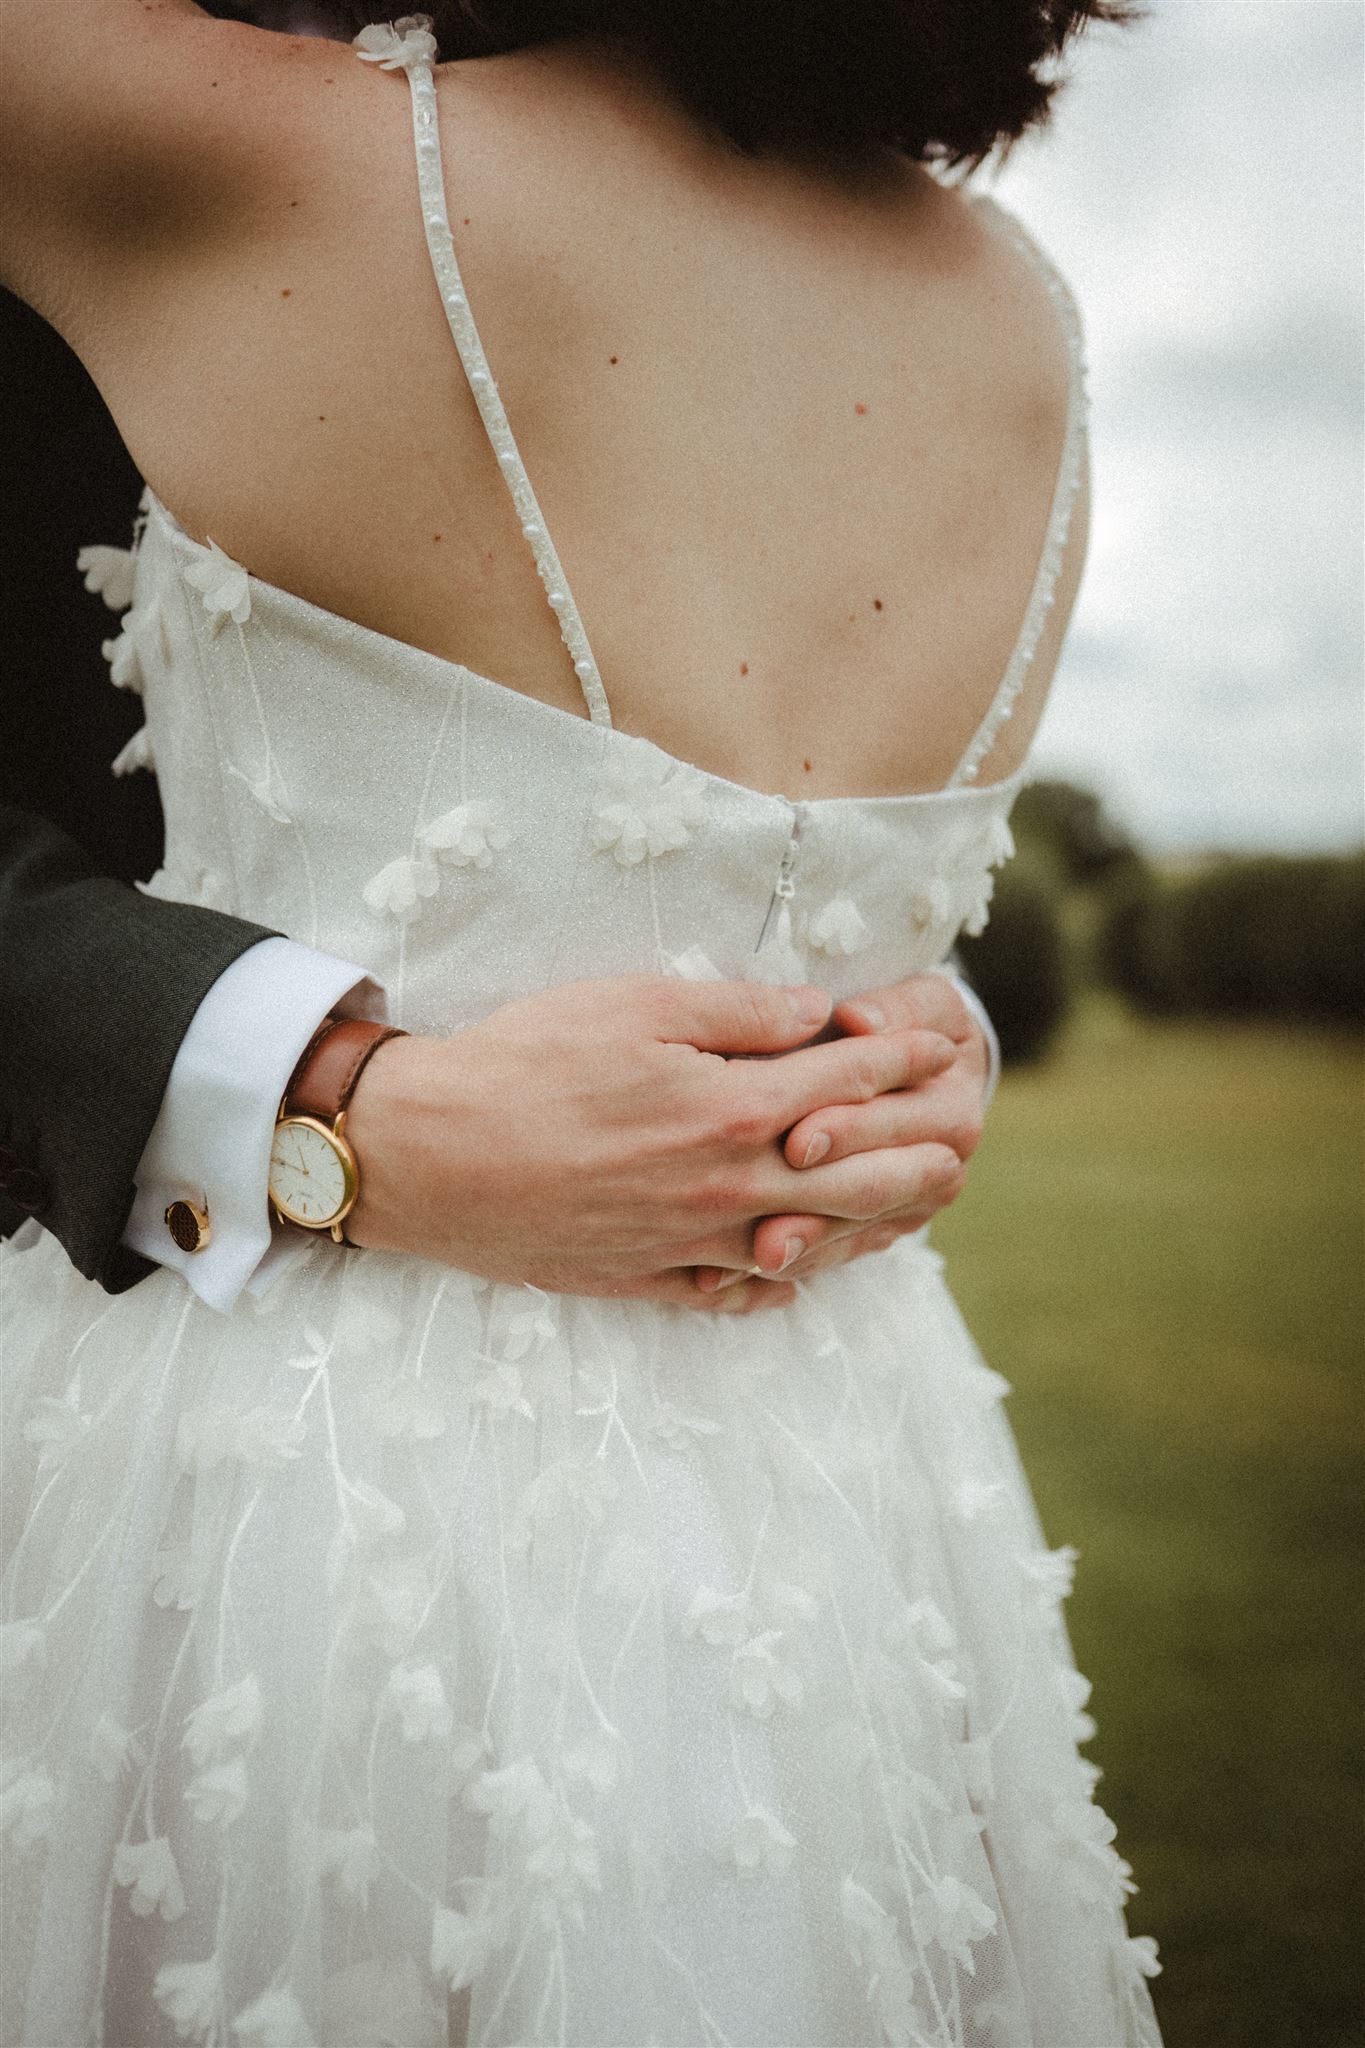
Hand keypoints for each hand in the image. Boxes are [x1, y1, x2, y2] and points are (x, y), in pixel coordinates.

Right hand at [342, 974, 962, 1310]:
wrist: (427, 1154)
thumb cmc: (523, 1060)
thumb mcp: (633, 1003)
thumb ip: (738, 1012)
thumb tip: (818, 1013)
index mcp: (730, 1107)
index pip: (845, 1082)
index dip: (898, 1062)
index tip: (937, 1051)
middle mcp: (725, 1185)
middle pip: (853, 1178)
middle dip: (917, 1158)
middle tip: (963, 1148)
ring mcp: (688, 1242)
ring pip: (807, 1242)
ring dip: (870, 1229)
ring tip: (911, 1216)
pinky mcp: (643, 1277)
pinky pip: (731, 1291)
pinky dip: (775, 1282)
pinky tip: (792, 1273)